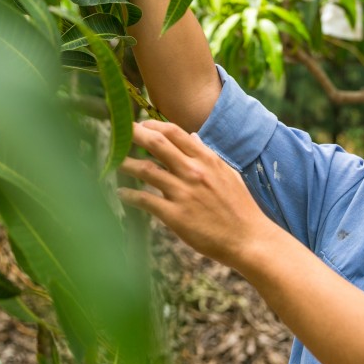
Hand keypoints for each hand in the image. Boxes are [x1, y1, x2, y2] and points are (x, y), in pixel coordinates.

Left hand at [118, 120, 275, 268]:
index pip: (174, 132)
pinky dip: (130, 195)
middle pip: (156, 144)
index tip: (140, 125)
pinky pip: (145, 200)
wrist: (248, 239)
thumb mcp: (228, 174)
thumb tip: (193, 138)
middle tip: (118, 133)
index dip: (152, 125)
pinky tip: (121, 193)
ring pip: (146, 170)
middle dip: (133, 134)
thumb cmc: (240, 207)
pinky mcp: (175, 216)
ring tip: (114, 162)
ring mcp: (183, 193)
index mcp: (206, 159)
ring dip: (126, 164)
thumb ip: (207, 155)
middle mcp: (193, 171)